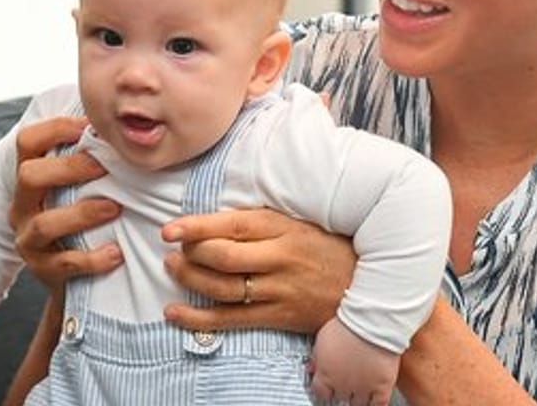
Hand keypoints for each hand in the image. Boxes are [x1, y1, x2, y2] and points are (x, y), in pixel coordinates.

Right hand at [9, 115, 123, 287]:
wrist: (69, 274)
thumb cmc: (79, 216)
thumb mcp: (74, 186)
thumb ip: (88, 157)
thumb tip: (121, 123)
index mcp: (29, 178)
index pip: (27, 142)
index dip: (54, 129)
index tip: (88, 125)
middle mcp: (22, 205)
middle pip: (29, 176)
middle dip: (68, 168)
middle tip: (104, 165)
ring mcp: (28, 239)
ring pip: (44, 223)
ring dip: (82, 213)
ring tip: (115, 208)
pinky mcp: (43, 270)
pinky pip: (64, 264)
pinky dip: (92, 259)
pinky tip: (116, 252)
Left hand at [159, 208, 354, 332]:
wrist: (367, 286)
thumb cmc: (328, 247)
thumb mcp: (299, 221)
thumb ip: (261, 220)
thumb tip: (216, 216)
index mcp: (282, 228)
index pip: (232, 225)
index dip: (196, 227)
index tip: (170, 229)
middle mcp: (279, 258)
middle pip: (222, 257)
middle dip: (190, 254)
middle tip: (173, 250)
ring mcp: (278, 290)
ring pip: (222, 288)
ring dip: (189, 280)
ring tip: (172, 270)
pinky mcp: (278, 316)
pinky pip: (231, 320)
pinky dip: (199, 318)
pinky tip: (175, 313)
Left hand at [310, 319, 398, 405]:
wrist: (371, 322)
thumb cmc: (347, 326)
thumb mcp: (322, 338)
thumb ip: (316, 357)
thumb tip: (311, 368)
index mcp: (326, 374)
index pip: (320, 393)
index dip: (324, 391)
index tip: (327, 389)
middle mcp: (342, 384)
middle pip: (340, 397)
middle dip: (342, 390)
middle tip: (346, 382)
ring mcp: (363, 387)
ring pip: (358, 403)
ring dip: (358, 397)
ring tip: (360, 388)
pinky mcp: (382, 386)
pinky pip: (378, 405)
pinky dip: (376, 405)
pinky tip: (374, 401)